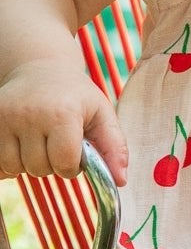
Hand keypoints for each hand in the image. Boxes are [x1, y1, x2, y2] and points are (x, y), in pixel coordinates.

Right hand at [0, 61, 128, 185]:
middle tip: (58, 144)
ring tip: (40, 143)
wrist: (41, 68)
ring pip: (15, 168)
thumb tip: (121, 181)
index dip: (73, 166)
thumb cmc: (75, 94)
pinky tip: (21, 146)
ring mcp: (6, 118)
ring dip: (29, 164)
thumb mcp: (102, 114)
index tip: (76, 152)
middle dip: (52, 164)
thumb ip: (114, 147)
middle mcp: (31, 114)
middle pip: (39, 168)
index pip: (65, 163)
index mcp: (63, 113)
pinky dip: (9, 162)